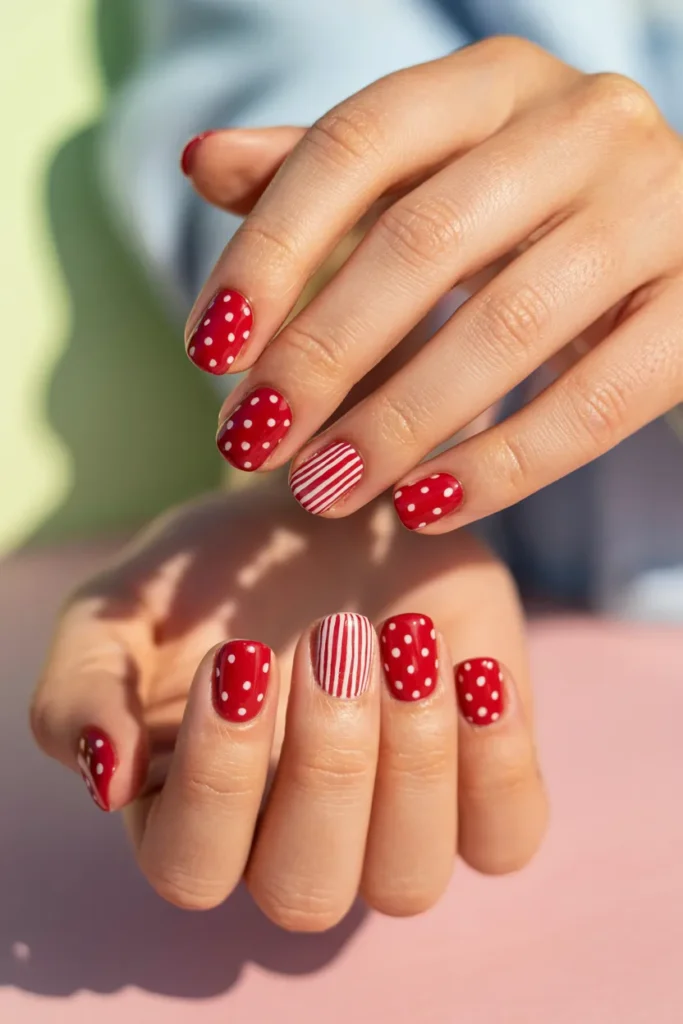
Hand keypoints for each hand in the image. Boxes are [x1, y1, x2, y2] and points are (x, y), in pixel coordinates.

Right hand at [31, 488, 545, 927]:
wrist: (333, 507)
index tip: (239, 656)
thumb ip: (83, 689)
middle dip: (324, 764)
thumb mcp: (125, 604)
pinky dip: (496, 762)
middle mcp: (293, 841)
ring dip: (411, 761)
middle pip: (304, 893)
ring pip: (406, 882)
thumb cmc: (221, 567)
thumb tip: (104, 780)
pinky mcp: (478, 786)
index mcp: (192, 812)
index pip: (192, 865)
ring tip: (406, 639)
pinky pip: (504, 835)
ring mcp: (392, 824)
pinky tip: (473, 670)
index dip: (217, 778)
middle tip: (335, 634)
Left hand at [183, 37, 682, 531]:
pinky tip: (423, 508)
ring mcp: (656, 211)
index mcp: (494, 82)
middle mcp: (582, 124)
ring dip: (396, 424)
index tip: (208, 352)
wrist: (682, 241)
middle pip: (422, 243)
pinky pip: (592, 404)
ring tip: (321, 490)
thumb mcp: (428, 176)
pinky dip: (499, 467)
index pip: (355, 146)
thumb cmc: (526, 212)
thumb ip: (321, 176)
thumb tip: (200, 163)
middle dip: (321, 355)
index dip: (269, 252)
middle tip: (252, 443)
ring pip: (505, 329)